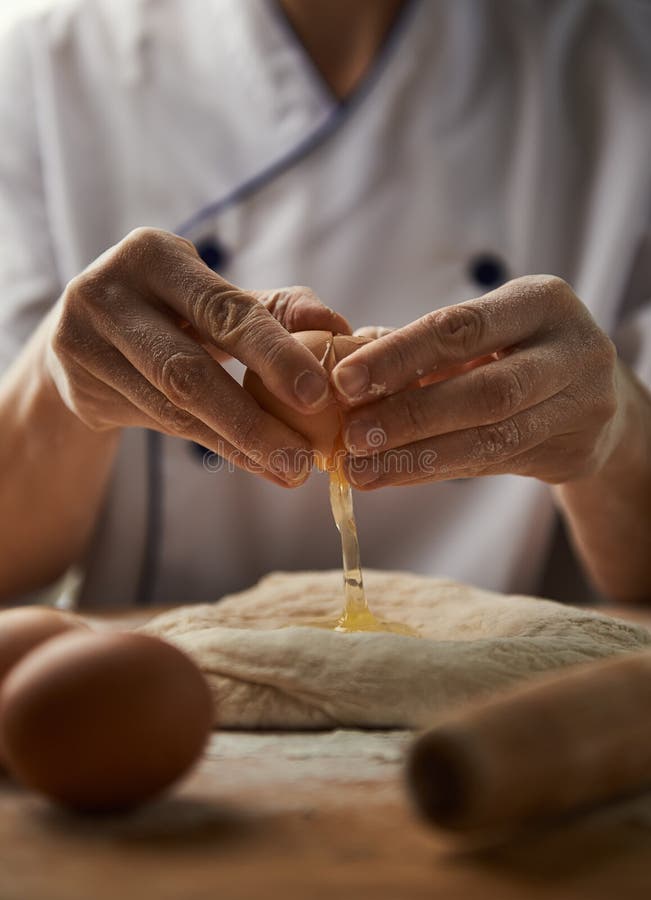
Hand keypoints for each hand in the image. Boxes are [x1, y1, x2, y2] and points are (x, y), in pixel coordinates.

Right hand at [46, 228, 349, 486]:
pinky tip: (254, 463)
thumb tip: (338, 325)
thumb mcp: (216, 302)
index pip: (222, 310)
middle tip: (303, 457)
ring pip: (173, 405)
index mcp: (154, 256)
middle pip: (187, 367)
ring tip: (289, 470)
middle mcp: (109, 292)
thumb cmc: (172, 313)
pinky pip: (158, 422)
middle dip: (251, 418)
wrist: (84, 338)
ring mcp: (83, 339)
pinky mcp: (76, 383)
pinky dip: (214, 445)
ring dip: (238, 443)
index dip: (273, 354)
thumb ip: (275, 311)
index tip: (318, 395)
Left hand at [331, 275, 622, 487]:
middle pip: (485, 390)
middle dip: (410, 415)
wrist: (597, 397)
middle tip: (351, 436)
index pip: (463, 327)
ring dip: (417, 456)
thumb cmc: (518, 352)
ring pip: (491, 437)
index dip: (399, 356)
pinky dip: (436, 470)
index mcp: (542, 302)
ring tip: (362, 469)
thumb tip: (341, 365)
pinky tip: (394, 476)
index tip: (344, 380)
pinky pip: (493, 465)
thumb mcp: (486, 331)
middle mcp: (573, 350)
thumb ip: (424, 345)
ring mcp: (583, 405)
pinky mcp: (575, 452)